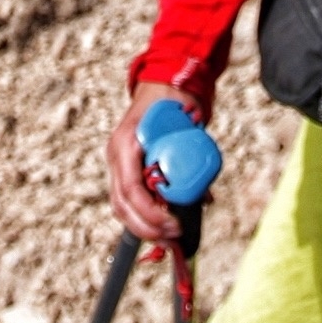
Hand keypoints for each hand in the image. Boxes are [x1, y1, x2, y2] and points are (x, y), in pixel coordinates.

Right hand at [106, 82, 194, 241]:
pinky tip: (163, 227)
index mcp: (126, 142)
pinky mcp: (127, 170)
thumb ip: (193, 154)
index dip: (149, 211)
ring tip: (170, 239)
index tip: (172, 224)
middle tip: (174, 238)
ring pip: (122, 206)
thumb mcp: (187, 121)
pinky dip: (144, 218)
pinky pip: (130, 201)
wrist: (163, 84)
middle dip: (146, 227)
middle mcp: (117, 155)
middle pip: (121, 203)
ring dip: (144, 227)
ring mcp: (119, 163)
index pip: (129, 187)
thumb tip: (203, 196)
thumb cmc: (175, 100)